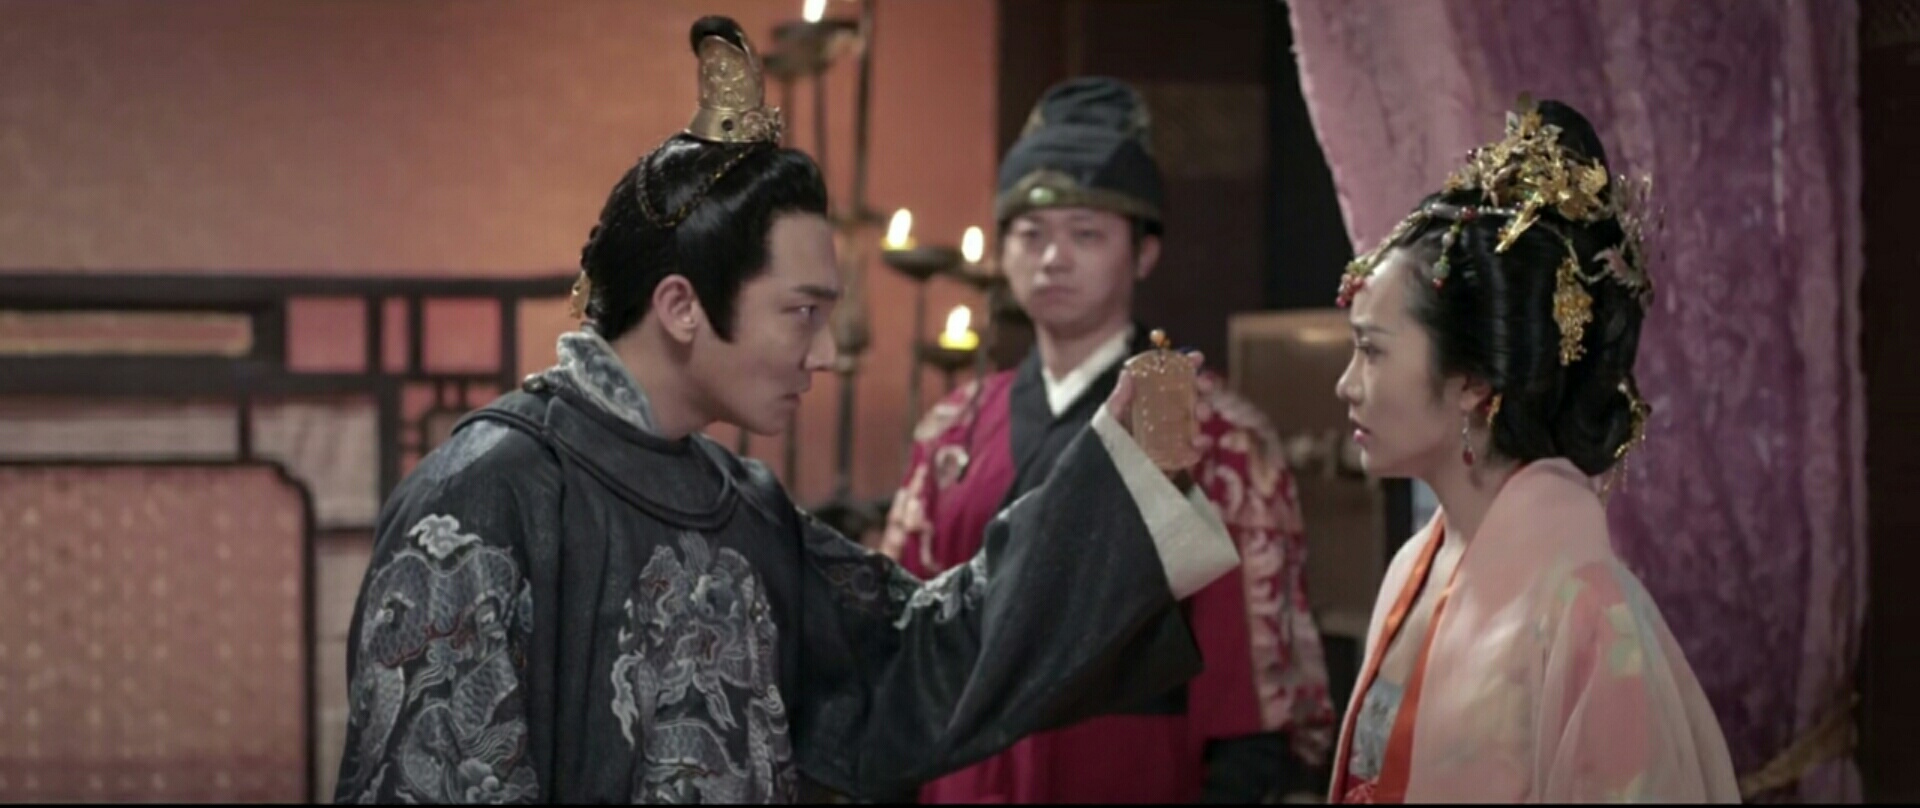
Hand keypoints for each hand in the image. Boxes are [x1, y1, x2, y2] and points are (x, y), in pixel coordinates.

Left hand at [1106, 349, 1205, 479]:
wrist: (1107, 482)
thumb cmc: (1106, 445)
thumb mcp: (1110, 421)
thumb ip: (1118, 400)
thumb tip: (1127, 373)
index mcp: (1149, 401)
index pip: (1170, 378)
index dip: (1186, 366)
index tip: (1197, 358)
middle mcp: (1164, 416)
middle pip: (1189, 395)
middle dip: (1201, 388)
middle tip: (1205, 386)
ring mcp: (1173, 437)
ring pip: (1196, 419)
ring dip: (1203, 413)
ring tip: (1201, 414)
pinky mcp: (1178, 459)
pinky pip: (1196, 449)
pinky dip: (1201, 444)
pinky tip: (1198, 443)